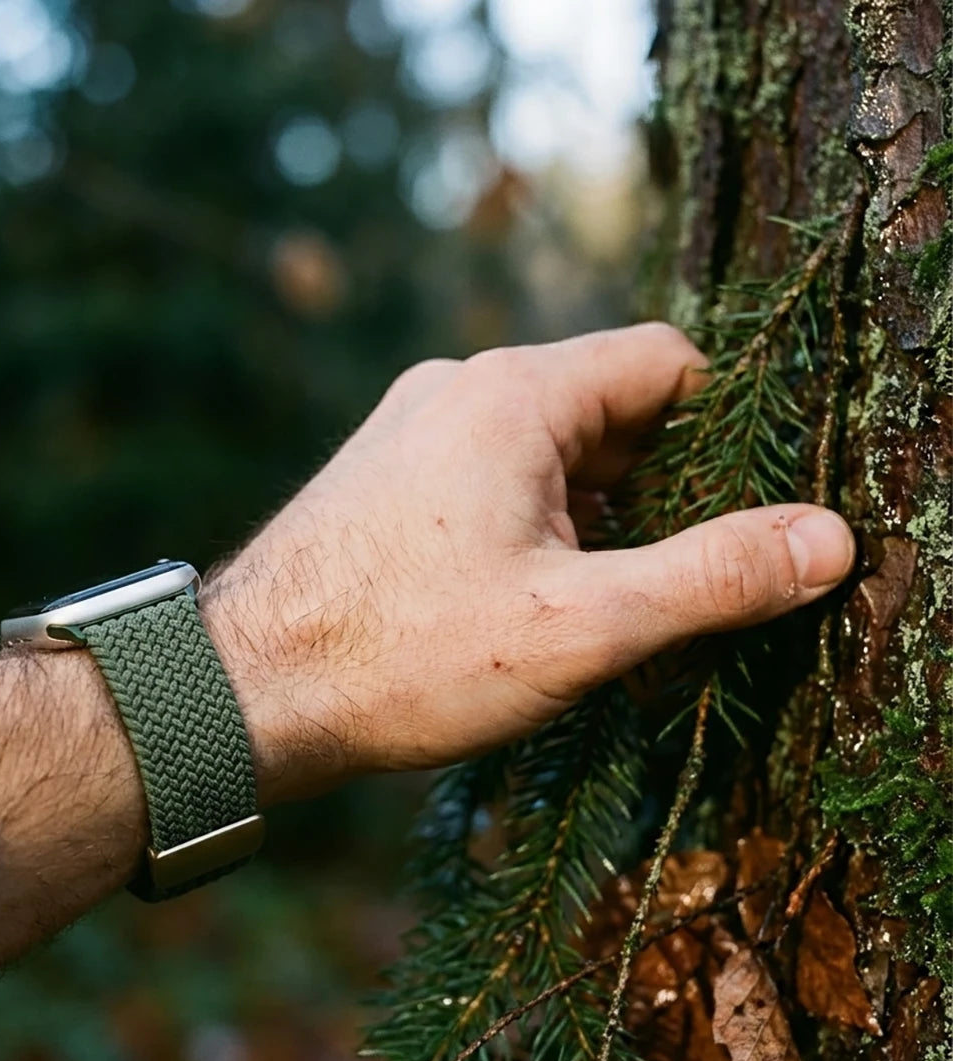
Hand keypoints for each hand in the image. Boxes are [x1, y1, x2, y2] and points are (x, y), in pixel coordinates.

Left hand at [200, 323, 854, 804]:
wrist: (240, 690)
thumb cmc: (400, 657)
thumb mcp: (581, 624)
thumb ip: (712, 575)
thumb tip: (827, 540)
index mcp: (513, 392)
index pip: (666, 364)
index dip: (727, 431)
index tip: (752, 508)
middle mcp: (457, 388)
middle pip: (609, 409)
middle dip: (664, 487)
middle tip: (692, 580)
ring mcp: (413, 432)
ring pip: (548, 450)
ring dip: (599, 516)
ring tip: (617, 607)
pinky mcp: (385, 480)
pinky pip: (492, 479)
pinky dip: (537, 525)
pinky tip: (538, 603)